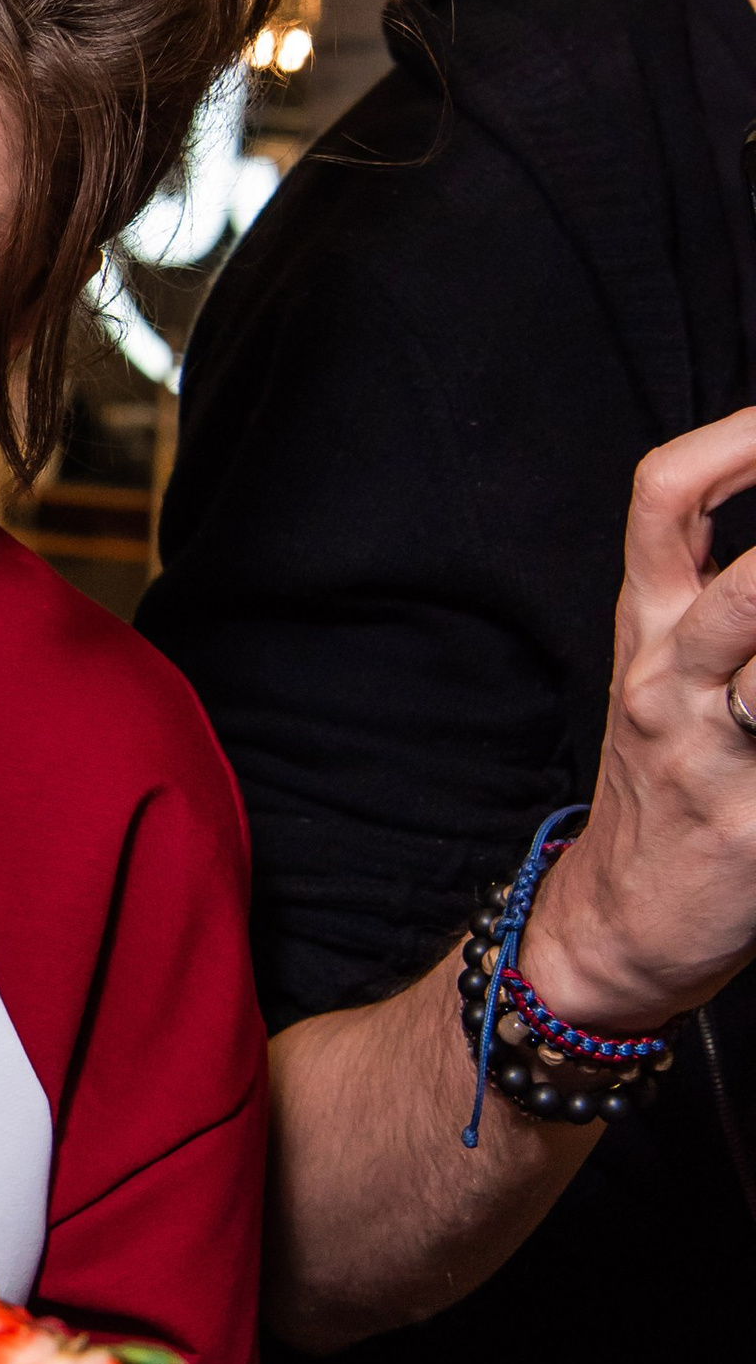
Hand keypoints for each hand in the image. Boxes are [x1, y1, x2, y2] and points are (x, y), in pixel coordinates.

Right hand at [522, 407, 755, 1029]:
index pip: (664, 496)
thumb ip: (722, 592)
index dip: (736, 438)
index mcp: (648, 625)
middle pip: (743, 583)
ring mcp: (710, 753)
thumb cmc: (672, 780)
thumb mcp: (674, 669)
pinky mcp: (755, 826)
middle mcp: (667, 677)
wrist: (621, 925)